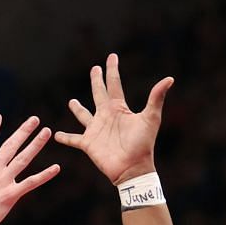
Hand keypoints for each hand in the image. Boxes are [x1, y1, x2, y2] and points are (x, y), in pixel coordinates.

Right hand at [0, 114, 59, 224]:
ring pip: (23, 159)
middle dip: (23, 131)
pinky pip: (30, 183)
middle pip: (10, 145)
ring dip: (36, 144)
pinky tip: (56, 168)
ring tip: (47, 132)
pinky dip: (44, 175)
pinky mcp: (9, 196)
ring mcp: (2, 182)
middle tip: (35, 119)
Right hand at [55, 53, 173, 185]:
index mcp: (119, 108)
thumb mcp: (151, 118)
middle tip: (94, 69)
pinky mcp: (88, 143)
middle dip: (96, 81)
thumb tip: (169, 78)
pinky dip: (65, 138)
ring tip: (71, 101)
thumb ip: (156, 98)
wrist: (133, 167)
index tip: (112, 56)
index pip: (114, 84)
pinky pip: (73, 139)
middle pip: (99, 94)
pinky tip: (56, 135)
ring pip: (83, 115)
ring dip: (77, 109)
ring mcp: (96, 130)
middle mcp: (106, 116)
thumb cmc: (143, 144)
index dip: (112, 70)